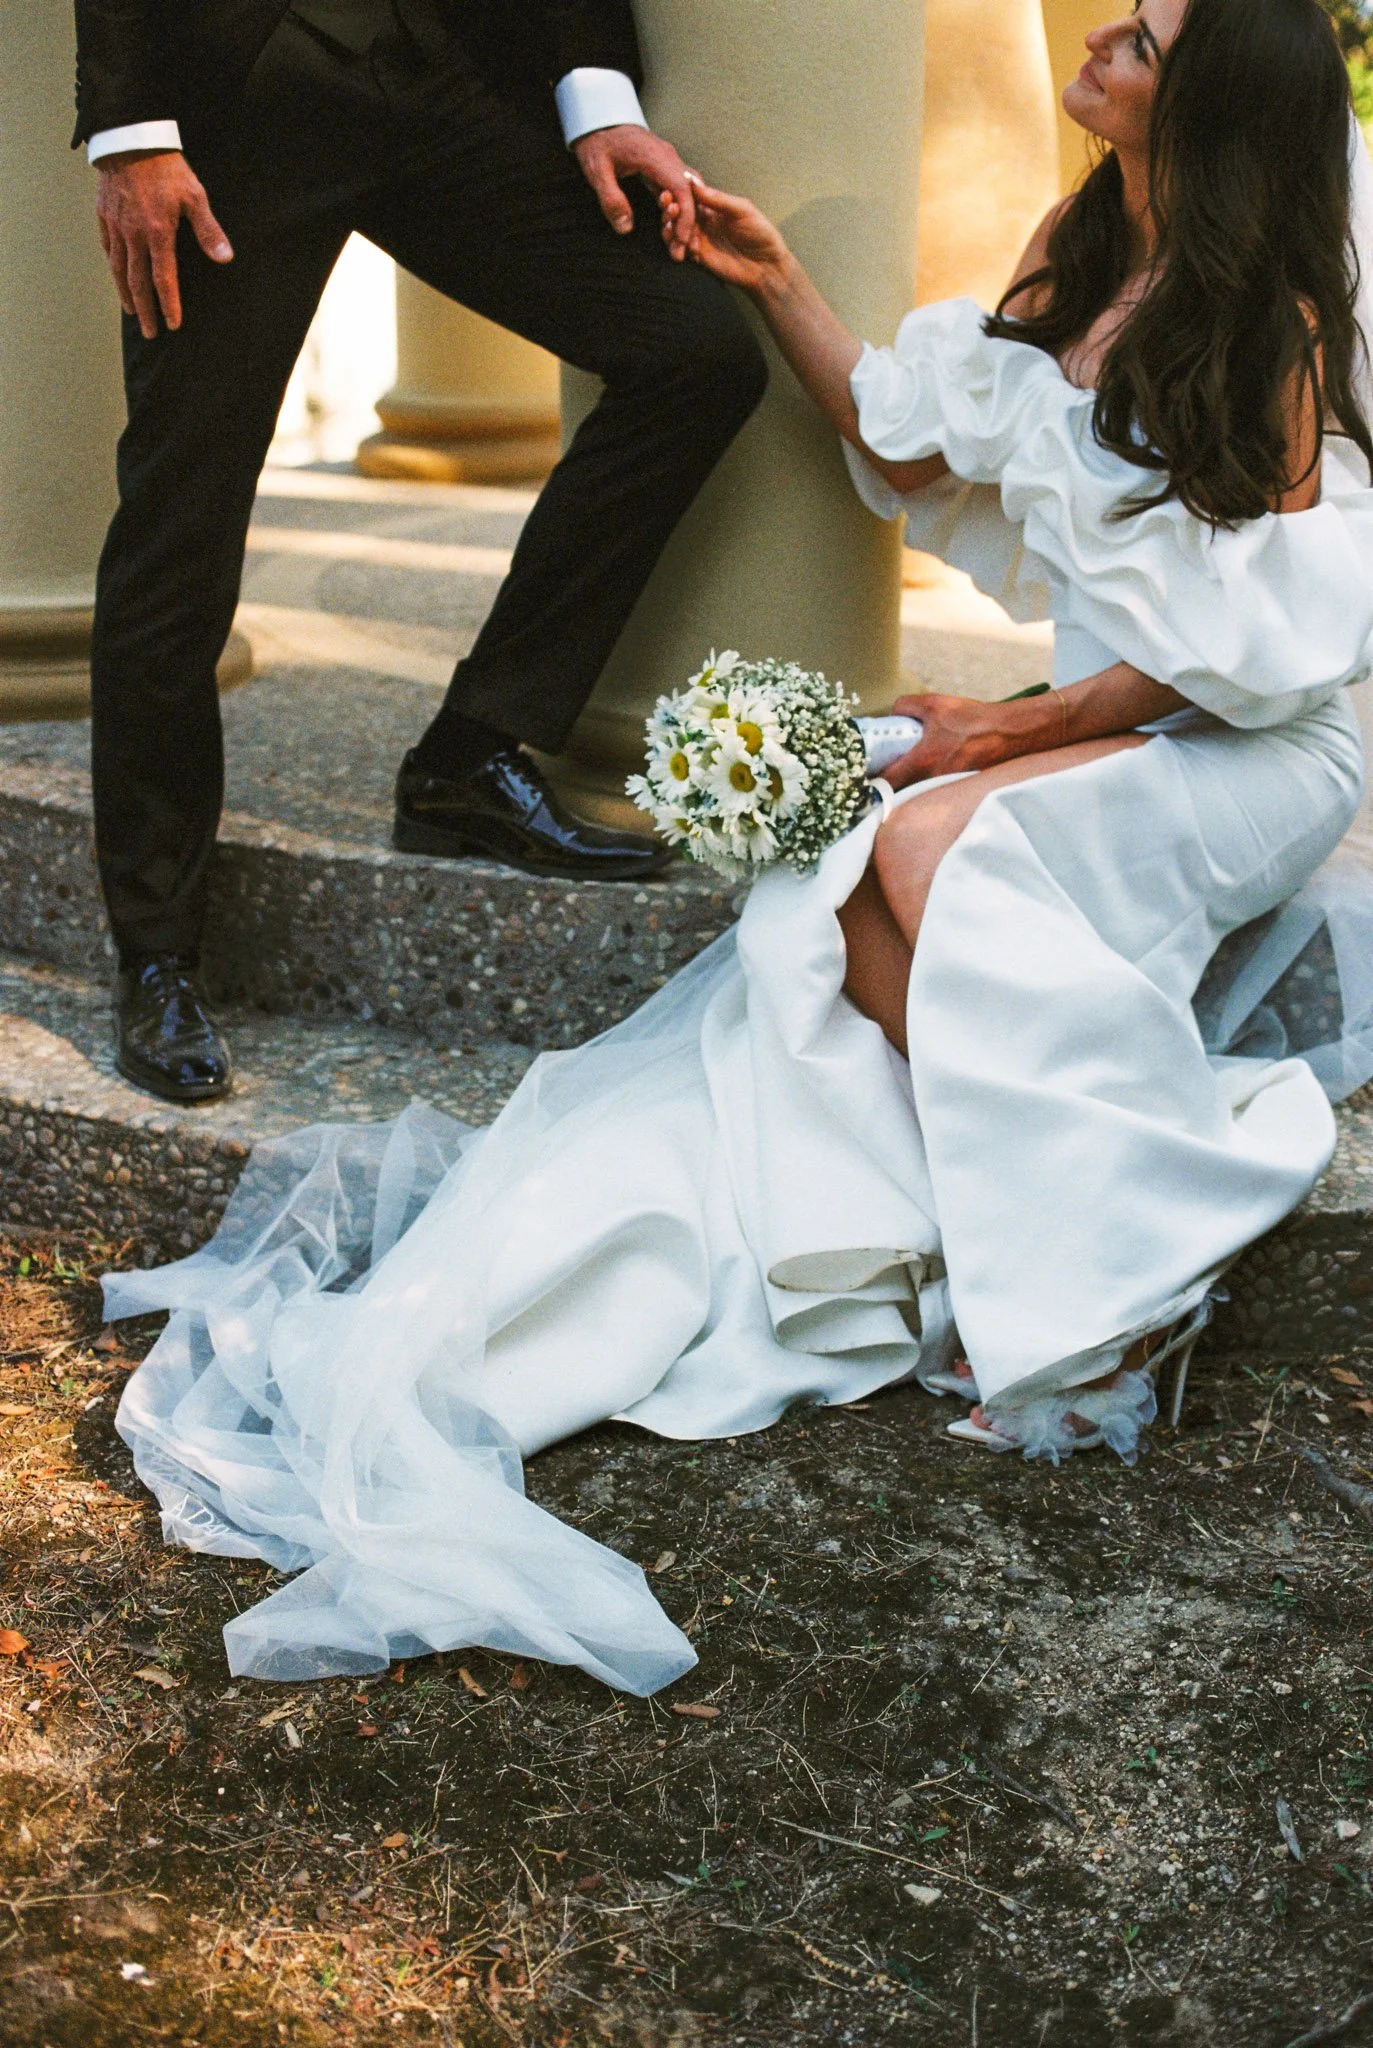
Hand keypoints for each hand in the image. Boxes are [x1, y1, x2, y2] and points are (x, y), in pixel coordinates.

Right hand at [95, 149, 232, 337]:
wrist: (130, 138)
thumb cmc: (167, 168)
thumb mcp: (195, 196)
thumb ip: (209, 230)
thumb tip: (226, 258)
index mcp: (157, 233)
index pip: (164, 279)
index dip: (169, 305)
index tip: (173, 325)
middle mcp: (133, 235)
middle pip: (138, 282)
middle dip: (146, 310)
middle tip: (150, 332)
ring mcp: (116, 226)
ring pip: (119, 269)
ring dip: (126, 294)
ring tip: (132, 313)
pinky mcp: (104, 215)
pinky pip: (108, 248)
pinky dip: (113, 267)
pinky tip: (117, 277)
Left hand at [574, 125, 698, 253]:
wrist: (598, 117)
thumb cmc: (597, 141)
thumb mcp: (597, 171)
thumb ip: (611, 199)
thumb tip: (626, 229)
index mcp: (655, 157)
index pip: (681, 189)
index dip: (685, 217)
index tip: (682, 241)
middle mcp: (668, 157)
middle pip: (690, 193)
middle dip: (689, 224)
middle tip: (679, 252)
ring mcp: (667, 160)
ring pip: (688, 191)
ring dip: (685, 217)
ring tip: (675, 243)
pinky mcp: (663, 166)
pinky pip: (679, 188)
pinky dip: (679, 208)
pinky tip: (671, 225)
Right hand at [662, 180, 791, 295]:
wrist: (766, 266)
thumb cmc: (760, 233)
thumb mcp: (742, 210)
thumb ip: (718, 199)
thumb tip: (694, 184)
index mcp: (714, 205)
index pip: (691, 196)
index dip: (679, 194)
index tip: (670, 192)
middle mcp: (705, 220)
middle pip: (680, 212)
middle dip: (671, 210)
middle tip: (670, 209)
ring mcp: (701, 239)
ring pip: (677, 231)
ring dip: (669, 228)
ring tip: (670, 228)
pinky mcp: (700, 257)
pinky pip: (682, 250)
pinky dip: (676, 246)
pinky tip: (680, 245)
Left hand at [882, 691, 1049, 787]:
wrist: (1009, 734)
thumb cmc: (973, 719)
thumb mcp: (935, 703)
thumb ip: (906, 706)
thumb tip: (893, 714)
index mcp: (923, 762)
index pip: (886, 783)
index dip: (868, 783)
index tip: (859, 779)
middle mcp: (932, 781)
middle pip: (897, 793)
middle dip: (885, 786)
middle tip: (876, 774)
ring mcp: (945, 789)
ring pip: (914, 794)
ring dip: (905, 786)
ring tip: (900, 771)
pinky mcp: (955, 789)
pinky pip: (931, 792)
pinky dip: (923, 785)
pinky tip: (924, 772)